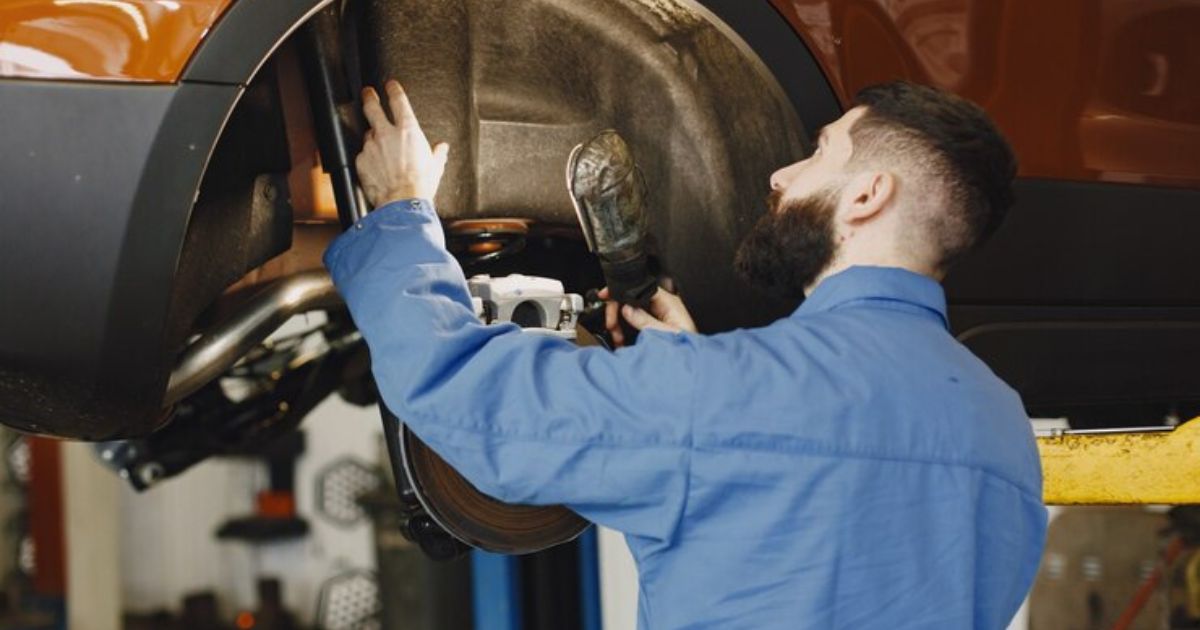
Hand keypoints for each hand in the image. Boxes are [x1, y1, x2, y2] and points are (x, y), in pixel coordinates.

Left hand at [357, 80, 449, 207]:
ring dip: (373, 138)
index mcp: (409, 130)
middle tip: (367, 93)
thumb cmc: (420, 185)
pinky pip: (364, 154)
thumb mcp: (435, 167)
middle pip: (372, 107)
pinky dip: (369, 158)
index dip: (393, 89)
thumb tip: (442, 148)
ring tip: (380, 151)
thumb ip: (437, 153)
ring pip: (368, 134)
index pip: (398, 101)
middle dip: (369, 97)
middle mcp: (387, 134)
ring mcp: (372, 146)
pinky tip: (377, 167)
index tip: (390, 85)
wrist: (402, 203)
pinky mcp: (361, 160)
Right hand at [600, 285, 697, 346]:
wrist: (693, 366)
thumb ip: (645, 321)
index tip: (607, 296)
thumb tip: (627, 309)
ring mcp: (658, 317)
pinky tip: (622, 341)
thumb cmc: (687, 349)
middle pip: (632, 299)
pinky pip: (634, 324)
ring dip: (619, 324)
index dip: (622, 291)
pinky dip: (624, 331)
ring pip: (630, 312)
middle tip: (611, 325)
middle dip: (617, 312)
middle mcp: (662, 307)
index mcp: (668, 303)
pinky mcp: (654, 327)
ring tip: (618, 338)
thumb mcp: (664, 334)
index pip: (640, 287)